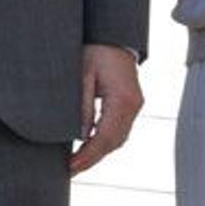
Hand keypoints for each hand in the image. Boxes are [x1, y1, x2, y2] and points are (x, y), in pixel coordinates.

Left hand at [70, 45, 142, 176]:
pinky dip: (104, 142)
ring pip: (118, 140)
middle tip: (69, 170)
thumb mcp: (82, 75)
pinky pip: (119, 130)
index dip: (88, 156)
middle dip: (92, 159)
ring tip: (76, 162)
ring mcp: (135, 106)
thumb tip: (80, 136)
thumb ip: (83, 106)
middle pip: (114, 143)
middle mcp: (133, 106)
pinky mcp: (131, 105)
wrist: (114, 35)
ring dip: (98, 153)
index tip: (71, 166)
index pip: (105, 137)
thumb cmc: (96, 50)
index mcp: (122, 99)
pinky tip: (88, 146)